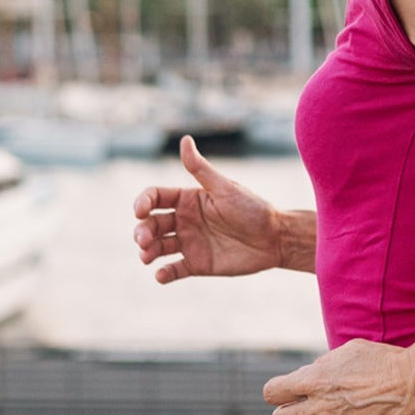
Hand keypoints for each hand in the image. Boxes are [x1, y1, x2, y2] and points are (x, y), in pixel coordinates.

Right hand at [132, 135, 283, 281]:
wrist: (275, 238)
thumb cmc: (252, 208)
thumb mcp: (224, 188)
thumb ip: (200, 169)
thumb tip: (184, 139)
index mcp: (188, 199)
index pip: (155, 198)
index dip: (142, 203)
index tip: (139, 211)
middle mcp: (185, 220)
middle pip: (151, 224)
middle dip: (142, 231)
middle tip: (143, 240)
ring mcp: (189, 243)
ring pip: (158, 247)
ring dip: (147, 252)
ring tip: (147, 256)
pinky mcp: (197, 264)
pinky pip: (174, 270)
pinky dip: (164, 274)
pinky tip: (161, 275)